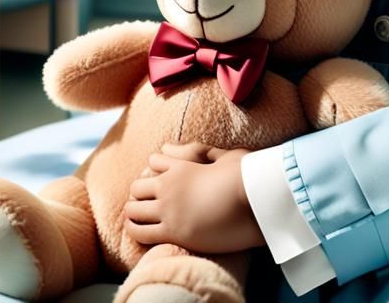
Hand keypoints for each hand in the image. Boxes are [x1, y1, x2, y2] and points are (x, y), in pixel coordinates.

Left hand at [124, 143, 264, 253]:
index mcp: (182, 165)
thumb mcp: (228, 156)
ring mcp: (169, 209)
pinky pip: (141, 233)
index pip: (154, 161)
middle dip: (139, 194)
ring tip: (139, 220)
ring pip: (133, 211)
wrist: (255, 199)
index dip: (154, 170)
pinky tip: (142, 234)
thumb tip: (203, 153)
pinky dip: (137, 232)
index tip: (159, 179)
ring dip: (134, 215)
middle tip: (146, 203)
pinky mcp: (174, 232)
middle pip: (136, 188)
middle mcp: (170, 186)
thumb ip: (210, 153)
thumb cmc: (247, 175)